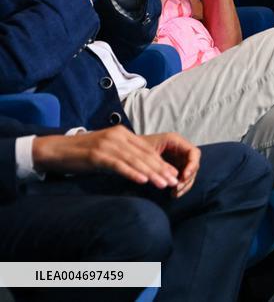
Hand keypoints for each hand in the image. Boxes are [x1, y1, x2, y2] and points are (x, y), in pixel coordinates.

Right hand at [32, 126, 199, 197]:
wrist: (56, 150)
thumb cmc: (83, 153)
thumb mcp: (108, 150)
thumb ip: (125, 155)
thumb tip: (144, 169)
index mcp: (123, 133)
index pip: (147, 150)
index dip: (161, 162)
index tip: (173, 174)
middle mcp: (118, 136)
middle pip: (144, 155)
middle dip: (161, 169)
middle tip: (174, 181)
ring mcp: (107, 144)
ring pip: (135, 160)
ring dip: (151, 173)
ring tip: (163, 184)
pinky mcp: (97, 155)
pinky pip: (119, 165)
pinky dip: (132, 173)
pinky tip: (143, 180)